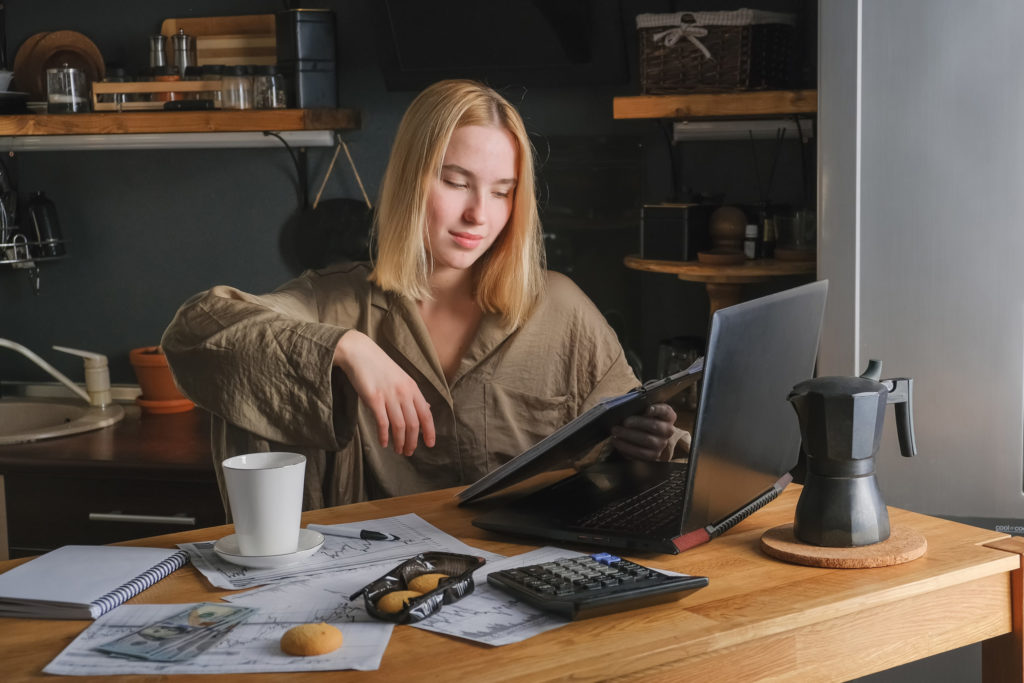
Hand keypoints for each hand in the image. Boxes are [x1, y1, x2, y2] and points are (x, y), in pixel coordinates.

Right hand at [333, 330, 435, 455]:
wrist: (359, 353)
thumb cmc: (380, 367)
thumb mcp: (402, 379)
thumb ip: (413, 395)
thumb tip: (426, 408)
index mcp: (412, 388)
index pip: (426, 414)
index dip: (430, 431)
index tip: (430, 444)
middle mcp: (403, 392)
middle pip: (413, 424)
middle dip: (413, 441)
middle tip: (409, 452)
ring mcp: (389, 396)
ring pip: (400, 426)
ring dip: (400, 441)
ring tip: (398, 450)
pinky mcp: (374, 399)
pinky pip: (382, 422)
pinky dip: (384, 435)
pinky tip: (384, 443)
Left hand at [610, 403, 681, 461]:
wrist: (650, 436)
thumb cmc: (643, 419)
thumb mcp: (645, 411)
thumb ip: (640, 408)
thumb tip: (628, 408)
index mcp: (668, 416)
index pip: (665, 411)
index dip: (657, 410)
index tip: (647, 409)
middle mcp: (668, 431)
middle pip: (655, 426)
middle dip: (638, 423)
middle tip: (624, 422)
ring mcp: (662, 444)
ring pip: (647, 440)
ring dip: (629, 436)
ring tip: (616, 431)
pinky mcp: (653, 456)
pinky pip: (640, 454)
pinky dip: (626, 447)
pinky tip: (616, 441)